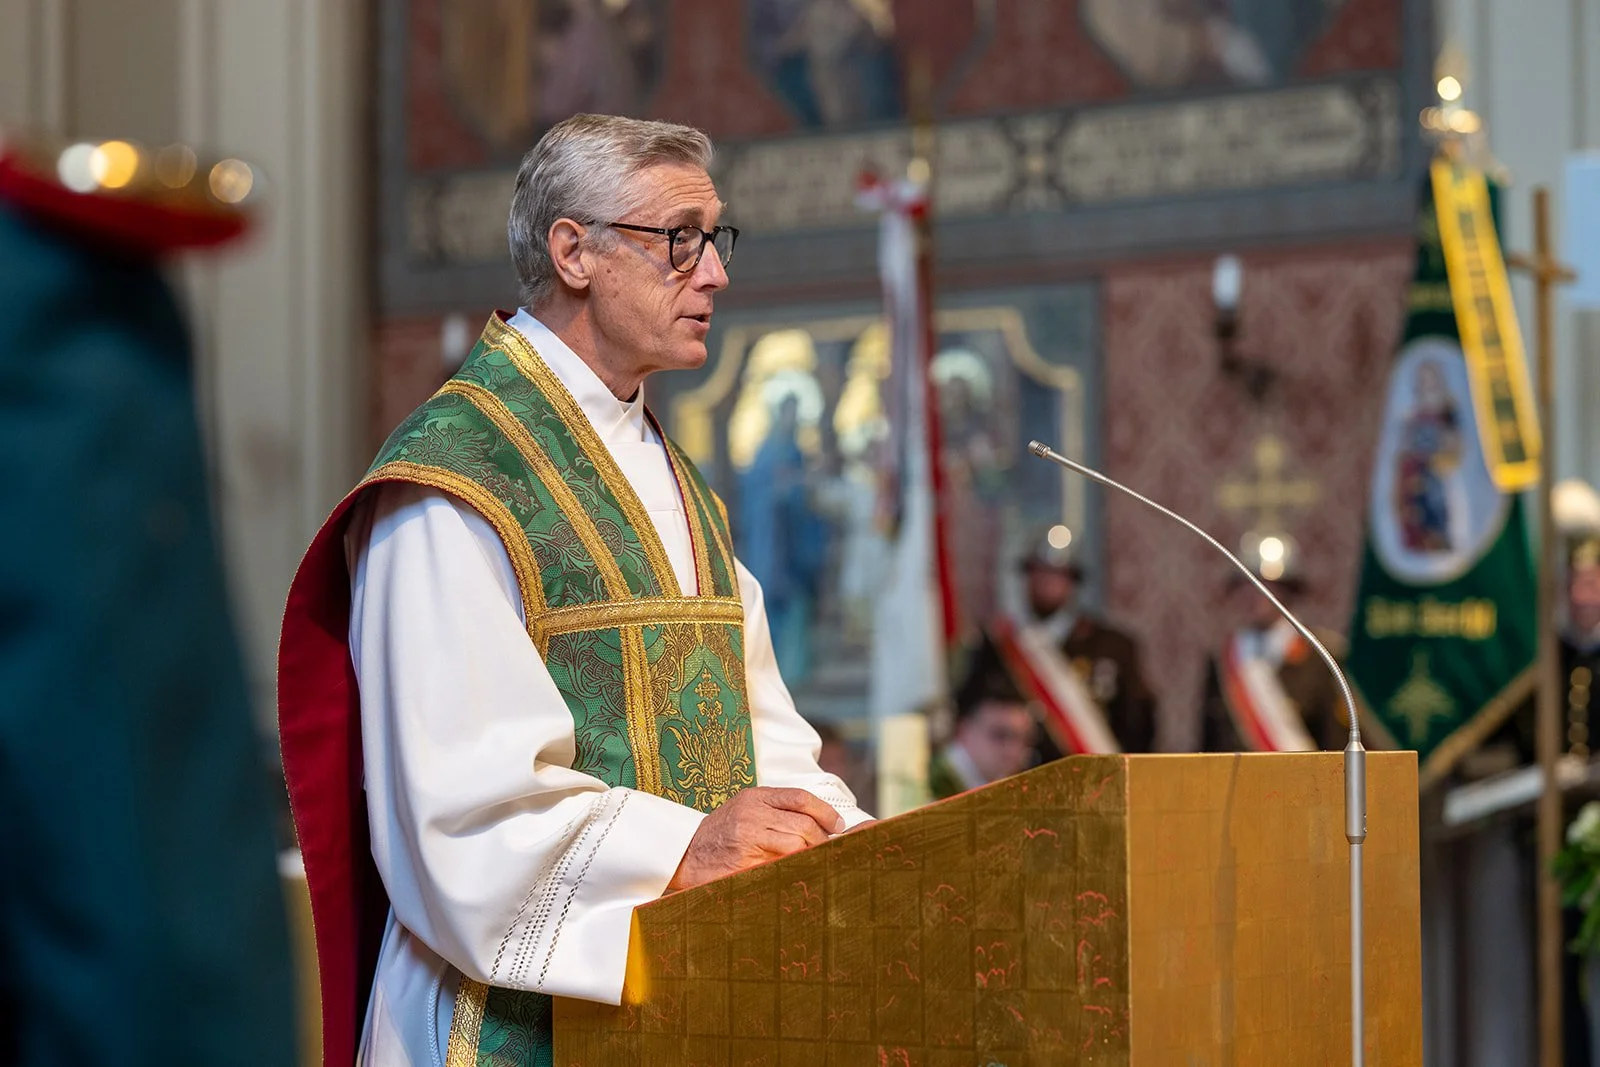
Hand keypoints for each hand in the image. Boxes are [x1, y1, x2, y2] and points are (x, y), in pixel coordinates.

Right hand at [666, 787, 844, 891]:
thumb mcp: (747, 809)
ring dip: (809, 855)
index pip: (800, 797)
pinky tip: (795, 872)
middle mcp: (752, 814)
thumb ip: (777, 810)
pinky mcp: (744, 862)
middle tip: (827, 849)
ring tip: (812, 861)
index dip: (824, 812)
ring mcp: (747, 838)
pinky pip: (780, 865)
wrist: (686, 854)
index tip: (837, 825)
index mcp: (755, 797)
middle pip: (803, 824)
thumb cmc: (722, 833)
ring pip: (795, 846)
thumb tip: (820, 824)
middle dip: (821, 839)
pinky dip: (793, 869)